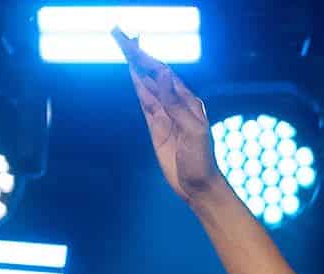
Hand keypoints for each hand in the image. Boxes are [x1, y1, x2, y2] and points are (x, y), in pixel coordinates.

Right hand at [117, 29, 221, 202]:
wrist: (198, 186)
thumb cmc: (200, 160)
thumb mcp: (191, 131)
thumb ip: (175, 104)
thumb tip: (163, 76)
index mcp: (188, 102)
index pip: (165, 74)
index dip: (148, 59)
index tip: (134, 44)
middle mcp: (176, 104)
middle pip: (154, 75)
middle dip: (139, 57)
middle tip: (122, 38)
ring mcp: (165, 115)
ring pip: (148, 86)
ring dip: (136, 68)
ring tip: (124, 49)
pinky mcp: (156, 127)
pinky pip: (145, 102)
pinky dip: (138, 86)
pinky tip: (132, 74)